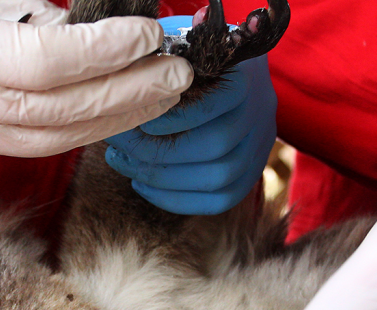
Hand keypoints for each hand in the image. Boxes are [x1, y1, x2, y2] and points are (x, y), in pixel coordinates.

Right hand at [0, 0, 193, 165]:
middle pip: (55, 113)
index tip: (146, 36)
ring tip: (159, 95)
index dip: (101, 52)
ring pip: (48, 142)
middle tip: (176, 73)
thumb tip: (82, 25)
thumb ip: (9, 7)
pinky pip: (27, 148)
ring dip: (113, 119)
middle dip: (126, 94)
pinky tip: (112, 113)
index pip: (38, 62)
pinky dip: (75, 131)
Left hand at [104, 16, 276, 214]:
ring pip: (219, 178)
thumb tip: (129, 70)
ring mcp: (258, 147)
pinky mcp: (249, 174)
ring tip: (124, 163)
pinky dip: (177, 199)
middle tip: (117, 146)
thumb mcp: (178, 42)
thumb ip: (161, 54)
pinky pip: (219, 200)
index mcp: (244, 76)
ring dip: (163, 178)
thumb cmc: (190, 56)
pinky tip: (142, 183)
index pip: (218, 101)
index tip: (140, 120)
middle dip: (158, 152)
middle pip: (216, 146)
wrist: (227, 73)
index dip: (177, 117)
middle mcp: (258, 112)